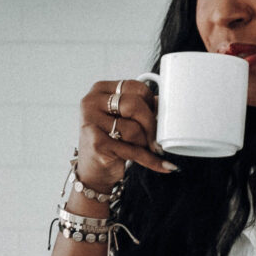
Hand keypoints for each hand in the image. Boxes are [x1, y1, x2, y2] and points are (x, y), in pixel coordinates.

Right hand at [76, 76, 177, 190]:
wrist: (93, 168)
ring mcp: (92, 123)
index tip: (157, 116)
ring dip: (146, 143)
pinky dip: (151, 160)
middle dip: (151, 124)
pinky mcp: (97, 144)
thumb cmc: (109, 139)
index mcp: (100, 90)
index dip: (151, 103)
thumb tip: (161, 104)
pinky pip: (133, 151)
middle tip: (157, 137)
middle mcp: (92, 103)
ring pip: (134, 129)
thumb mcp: (122, 118)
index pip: (136, 88)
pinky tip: (164, 165)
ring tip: (145, 149)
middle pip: (134, 105)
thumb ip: (139, 107)